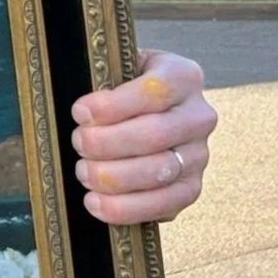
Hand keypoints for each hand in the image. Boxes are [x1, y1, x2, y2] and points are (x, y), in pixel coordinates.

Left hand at [70, 48, 216, 225]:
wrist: (145, 112)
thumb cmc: (122, 88)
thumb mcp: (117, 68)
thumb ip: (103, 78)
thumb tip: (82, 111)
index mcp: (183, 77)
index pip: (154, 91)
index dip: (114, 105)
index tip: (79, 112)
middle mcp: (199, 117)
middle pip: (155, 134)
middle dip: (108, 143)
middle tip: (78, 143)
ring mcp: (199, 156)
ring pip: (161, 172)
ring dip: (114, 177)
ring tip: (84, 173)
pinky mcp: (191, 189)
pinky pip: (163, 204)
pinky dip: (126, 208)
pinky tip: (96, 203)